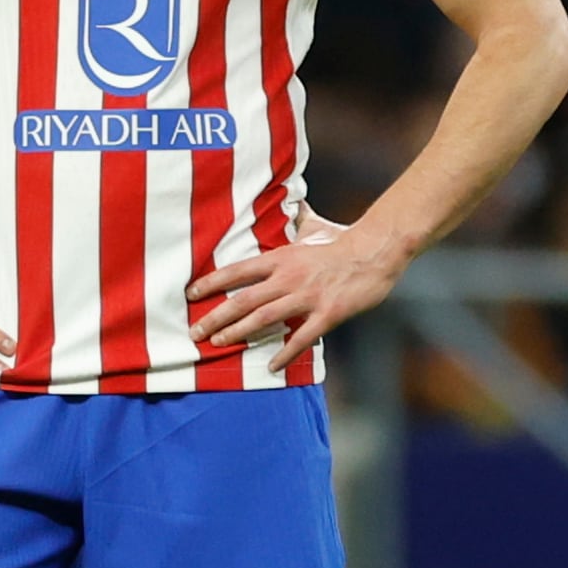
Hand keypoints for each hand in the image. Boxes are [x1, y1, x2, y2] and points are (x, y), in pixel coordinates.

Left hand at [187, 212, 407, 359]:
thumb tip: (293, 201)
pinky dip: (285, 354)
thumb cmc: (343, 239)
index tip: (191, 293)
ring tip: (219, 344)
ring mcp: (307, 297)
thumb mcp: (315, 226)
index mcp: (281, 258)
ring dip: (239, 333)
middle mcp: (288, 278)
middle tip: (196, 332)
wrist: (376, 251)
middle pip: (243, 300)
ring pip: (264, 319)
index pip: (237, 270)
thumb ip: (299, 217)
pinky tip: (271, 366)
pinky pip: (301, 339)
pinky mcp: (327, 314)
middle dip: (216, 317)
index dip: (211, 283)